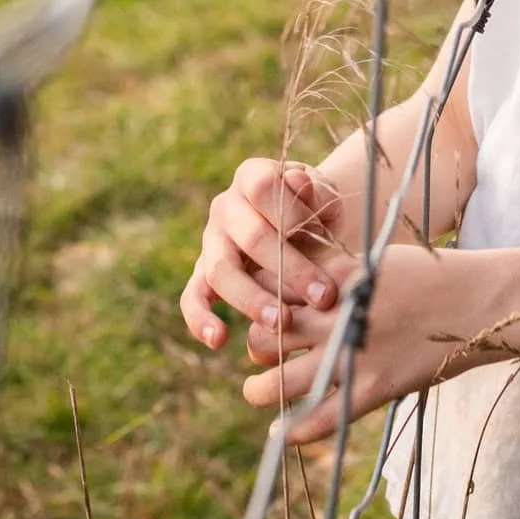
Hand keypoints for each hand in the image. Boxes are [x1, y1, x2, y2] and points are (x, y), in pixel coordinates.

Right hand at [177, 158, 353, 353]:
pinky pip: (192, 297)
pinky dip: (200, 320)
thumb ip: (315, 191)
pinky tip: (219, 340)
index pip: (264, 189)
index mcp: (253, 177)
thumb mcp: (322, 195)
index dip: (295, 215)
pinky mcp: (202, 275)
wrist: (304, 228)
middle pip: (249, 236)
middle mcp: (225, 207)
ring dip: (253, 300)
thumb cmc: (315, 211)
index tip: (327, 237)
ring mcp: (211, 242)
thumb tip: (300, 183)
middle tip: (323, 297)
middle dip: (290, 269)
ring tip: (281, 324)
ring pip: (221, 270)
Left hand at [241, 246, 519, 445]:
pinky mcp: (375, 386)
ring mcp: (355, 352)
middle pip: (270, 331)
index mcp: (337, 277)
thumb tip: (304, 285)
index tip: (260, 308)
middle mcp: (338, 313)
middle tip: (259, 351)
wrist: (479, 302)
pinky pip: (326, 416)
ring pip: (285, 379)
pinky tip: (279, 434)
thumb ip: (338, 273)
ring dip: (261, 388)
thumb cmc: (431, 277)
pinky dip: (298, 429)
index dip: (261, 301)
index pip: (276, 290)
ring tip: (254, 391)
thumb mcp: (377, 260)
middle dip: (257, 342)